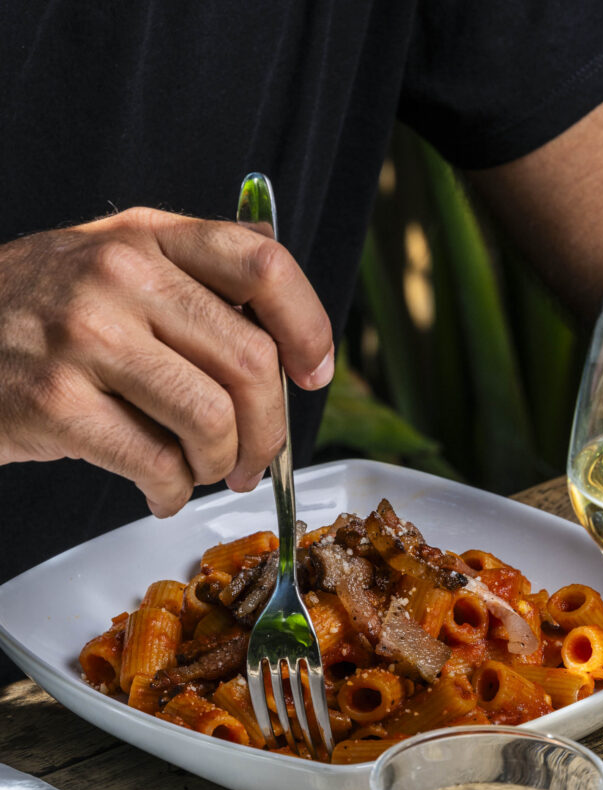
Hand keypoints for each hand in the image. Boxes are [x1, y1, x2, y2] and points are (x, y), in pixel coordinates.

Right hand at [0, 207, 333, 515]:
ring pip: (212, 420)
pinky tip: (159, 490)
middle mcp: (121, 275)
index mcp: (149, 238)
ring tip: (201, 471)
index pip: (262, 264)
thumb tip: (285, 335)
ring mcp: (86, 337)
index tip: (315, 372)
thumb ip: (195, 282)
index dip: (309, 326)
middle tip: (255, 457)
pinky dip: (172, 494)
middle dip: (268, 430)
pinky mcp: (58, 402)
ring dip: (220, 465)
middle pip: (249, 362)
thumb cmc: (43, 314)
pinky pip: (156, 464)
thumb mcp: (115, 264)